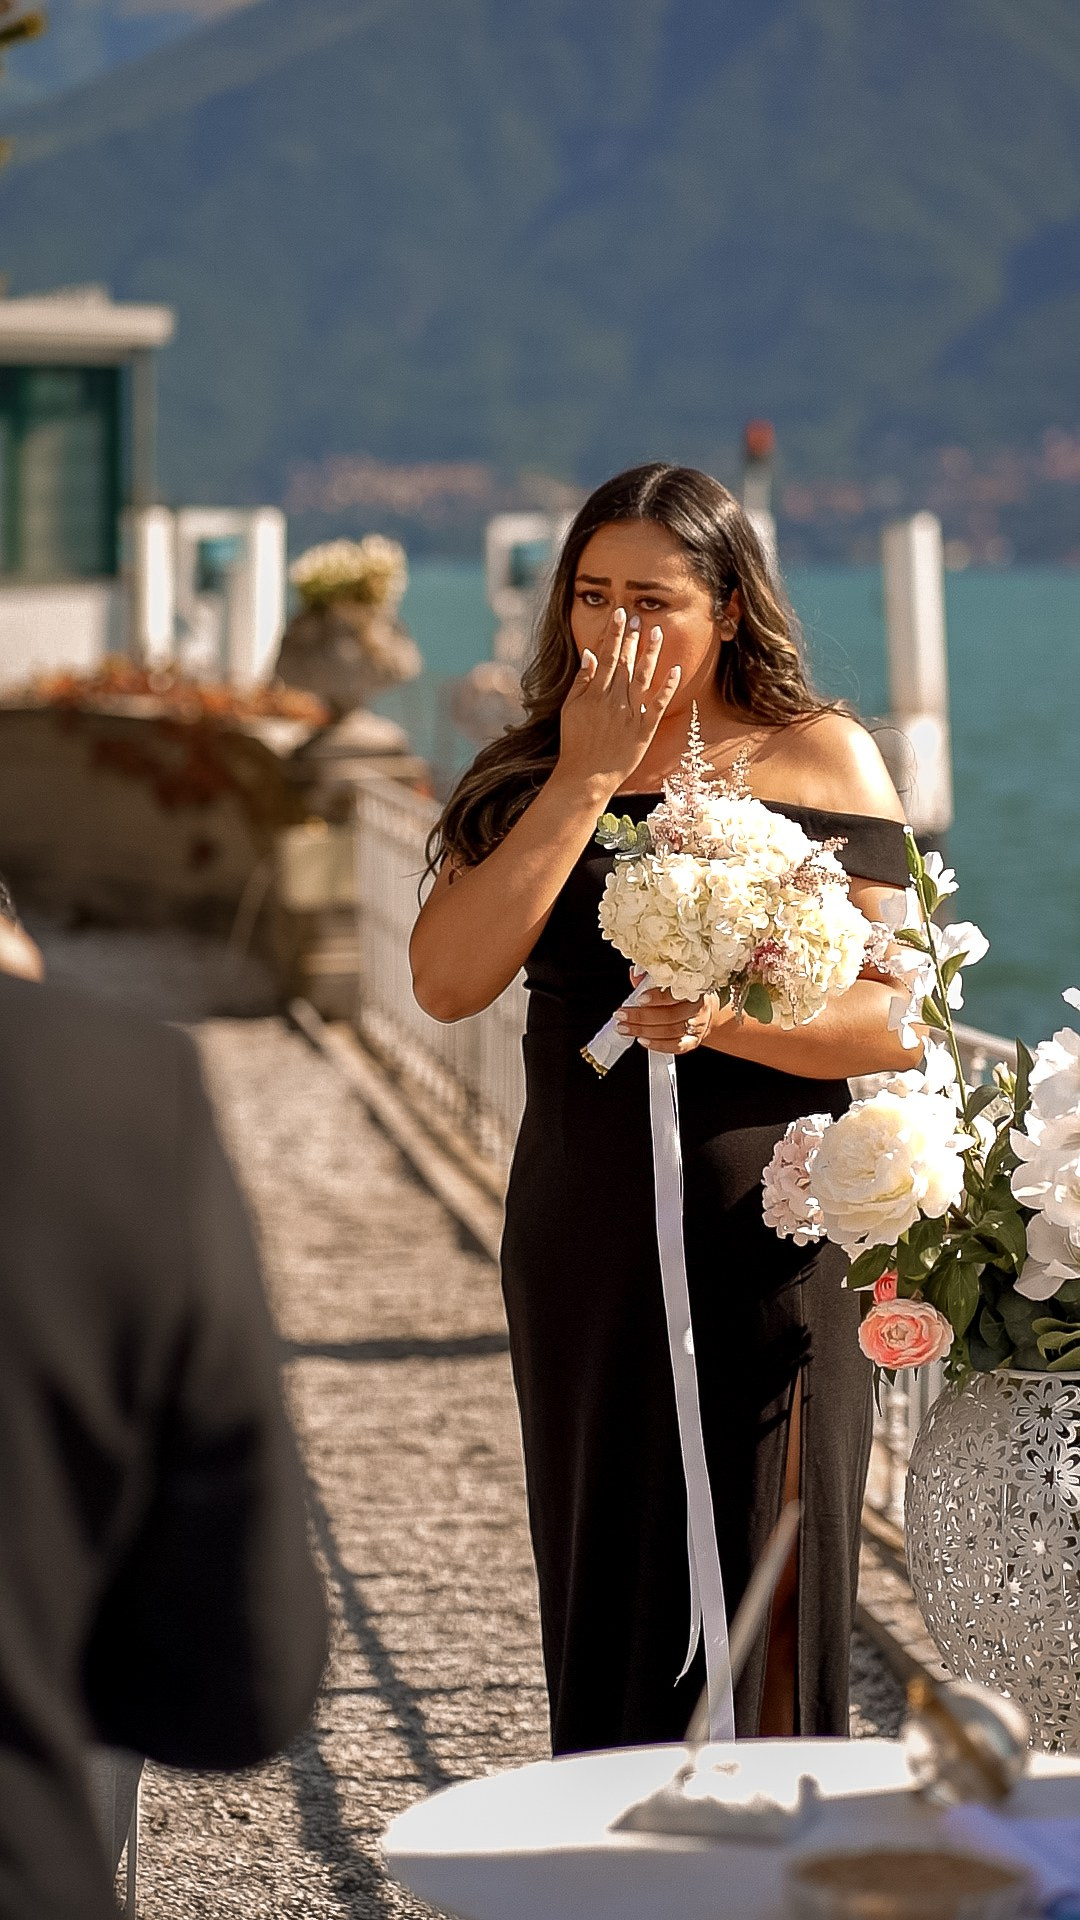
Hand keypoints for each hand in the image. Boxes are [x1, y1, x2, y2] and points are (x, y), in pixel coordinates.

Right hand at [556, 606, 680, 798]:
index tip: (621, 615)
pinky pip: (658, 704)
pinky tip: (674, 669)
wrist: (586, 776)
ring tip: (657, 632)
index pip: (606, 656)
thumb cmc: (575, 742)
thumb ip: (581, 681)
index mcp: (595, 694)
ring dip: (651, 653)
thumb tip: (589, 653)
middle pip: (625, 662)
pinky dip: (667, 687)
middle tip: (639, 617)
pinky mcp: (644, 729)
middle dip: (632, 638)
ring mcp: (630, 714)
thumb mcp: (570, 709)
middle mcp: (613, 701)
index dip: (614, 634)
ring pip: (643, 677)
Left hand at [616, 968, 717, 1054]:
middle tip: (621, 1016)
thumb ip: (651, 977)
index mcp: (692, 987)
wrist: (704, 1011)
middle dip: (641, 1016)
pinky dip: (658, 1045)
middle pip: (670, 1015)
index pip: (675, 993)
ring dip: (644, 1031)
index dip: (657, 997)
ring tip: (625, 1028)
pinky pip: (677, 1046)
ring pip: (671, 1031)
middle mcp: (697, 1007)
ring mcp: (697, 1025)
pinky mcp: (694, 1041)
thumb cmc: (682, 994)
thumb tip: (635, 973)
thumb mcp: (670, 981)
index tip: (638, 999)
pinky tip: (643, 1040)